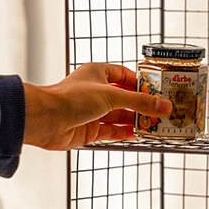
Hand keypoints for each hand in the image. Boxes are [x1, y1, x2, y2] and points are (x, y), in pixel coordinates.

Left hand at [22, 63, 171, 150]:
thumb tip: (163, 106)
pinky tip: (139, 135)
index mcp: (98, 74)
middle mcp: (95, 91)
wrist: (45, 120)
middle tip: (161, 111)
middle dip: (142, 105)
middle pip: (125, 98)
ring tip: (155, 125)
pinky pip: (112, 131)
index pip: (125, 75)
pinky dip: (125, 133)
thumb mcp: (112, 96)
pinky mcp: (89, 130)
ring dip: (136, 121)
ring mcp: (92, 112)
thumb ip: (140, 102)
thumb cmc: (70, 98)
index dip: (141, 83)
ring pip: (120, 116)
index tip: (158, 91)